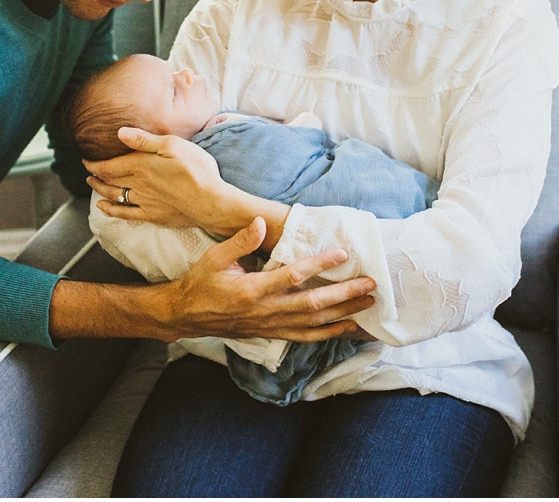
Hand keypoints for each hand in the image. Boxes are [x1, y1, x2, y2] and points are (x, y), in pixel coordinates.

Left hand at [84, 127, 225, 230]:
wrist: (211, 202)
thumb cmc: (197, 170)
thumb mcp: (174, 146)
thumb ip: (145, 141)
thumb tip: (120, 133)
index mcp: (141, 166)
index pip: (109, 165)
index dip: (94, 163)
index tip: (85, 159)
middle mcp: (138, 185)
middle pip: (109, 180)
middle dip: (95, 175)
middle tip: (87, 170)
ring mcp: (144, 202)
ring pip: (114, 196)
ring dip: (99, 190)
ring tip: (92, 184)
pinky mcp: (153, 215)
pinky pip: (125, 213)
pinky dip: (111, 210)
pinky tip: (103, 208)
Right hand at [157, 217, 375, 341]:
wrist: (188, 316)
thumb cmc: (202, 283)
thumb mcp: (215, 257)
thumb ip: (239, 240)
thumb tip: (259, 222)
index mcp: (252, 290)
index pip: (292, 276)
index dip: (319, 265)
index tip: (342, 254)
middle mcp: (265, 311)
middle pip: (313, 305)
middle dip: (345, 294)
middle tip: (370, 284)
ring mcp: (271, 326)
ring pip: (314, 324)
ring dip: (344, 314)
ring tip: (368, 304)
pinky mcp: (273, 334)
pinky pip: (306, 337)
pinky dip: (329, 334)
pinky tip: (348, 328)